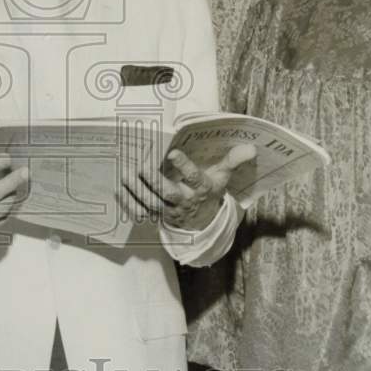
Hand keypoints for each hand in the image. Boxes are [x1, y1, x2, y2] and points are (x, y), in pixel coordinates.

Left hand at [119, 144, 255, 230]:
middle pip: (168, 193)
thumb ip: (233, 160)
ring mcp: (170, 210)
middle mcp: (185, 200)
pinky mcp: (158, 216)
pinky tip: (120, 190)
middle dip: (154, 180)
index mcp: (201, 188)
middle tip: (140, 166)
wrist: (202, 223)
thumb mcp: (222, 176)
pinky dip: (129, 203)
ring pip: (152, 203)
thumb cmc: (209, 191)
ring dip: (137, 190)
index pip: (195, 178)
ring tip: (126, 175)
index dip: (184, 166)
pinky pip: (142, 213)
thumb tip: (250, 147)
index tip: (173, 153)